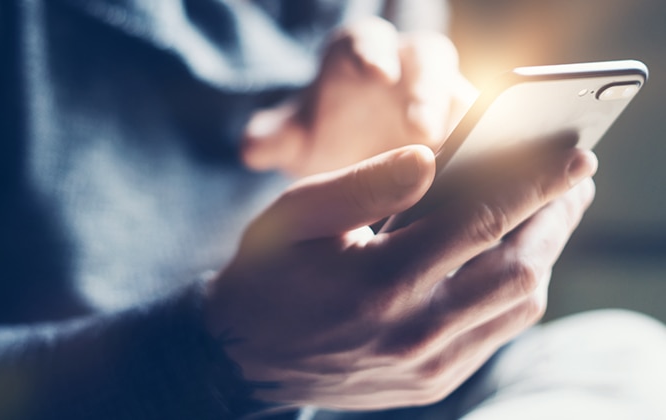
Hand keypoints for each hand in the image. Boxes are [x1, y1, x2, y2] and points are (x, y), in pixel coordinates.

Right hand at [205, 144, 597, 409]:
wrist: (245, 354)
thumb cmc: (268, 274)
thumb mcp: (296, 215)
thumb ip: (364, 184)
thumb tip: (432, 158)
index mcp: (378, 282)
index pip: (480, 222)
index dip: (535, 183)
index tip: (574, 155)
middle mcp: (413, 332)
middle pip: (518, 270)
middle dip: (555, 217)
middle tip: (571, 180)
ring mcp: (427, 365)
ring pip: (519, 305)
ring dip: (541, 253)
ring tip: (545, 213)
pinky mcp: (432, 382)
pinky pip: (497, 332)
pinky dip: (515, 289)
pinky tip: (507, 258)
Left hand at [241, 17, 476, 176]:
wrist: (350, 164)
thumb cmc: (321, 138)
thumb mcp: (293, 140)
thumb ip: (273, 138)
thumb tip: (252, 147)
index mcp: (360, 57)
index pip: (366, 40)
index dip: (371, 52)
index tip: (375, 72)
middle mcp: (407, 69)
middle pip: (428, 59)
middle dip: (428, 87)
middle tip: (423, 126)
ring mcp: (443, 97)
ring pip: (465, 95)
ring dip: (469, 124)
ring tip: (470, 160)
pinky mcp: (468, 128)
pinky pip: (487, 131)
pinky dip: (489, 153)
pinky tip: (485, 186)